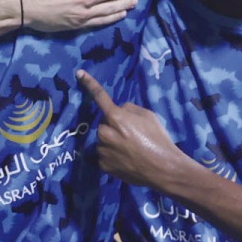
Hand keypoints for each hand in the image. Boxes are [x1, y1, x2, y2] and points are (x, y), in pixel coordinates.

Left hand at [77, 70, 179, 186]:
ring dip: (111, 141)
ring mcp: (102, 150)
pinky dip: (111, 155)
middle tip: (130, 134)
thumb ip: (129, 109)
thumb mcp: (148, 116)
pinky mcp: (102, 165)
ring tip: (129, 149)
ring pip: (102, 140)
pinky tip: (125, 159)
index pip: (100, 96)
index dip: (89, 83)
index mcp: (116, 117)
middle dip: (112, 125)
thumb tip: (119, 110)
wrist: (163, 169)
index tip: (79, 73)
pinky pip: (103, 154)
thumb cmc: (158, 139)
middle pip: (103, 124)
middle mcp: (104, 132)